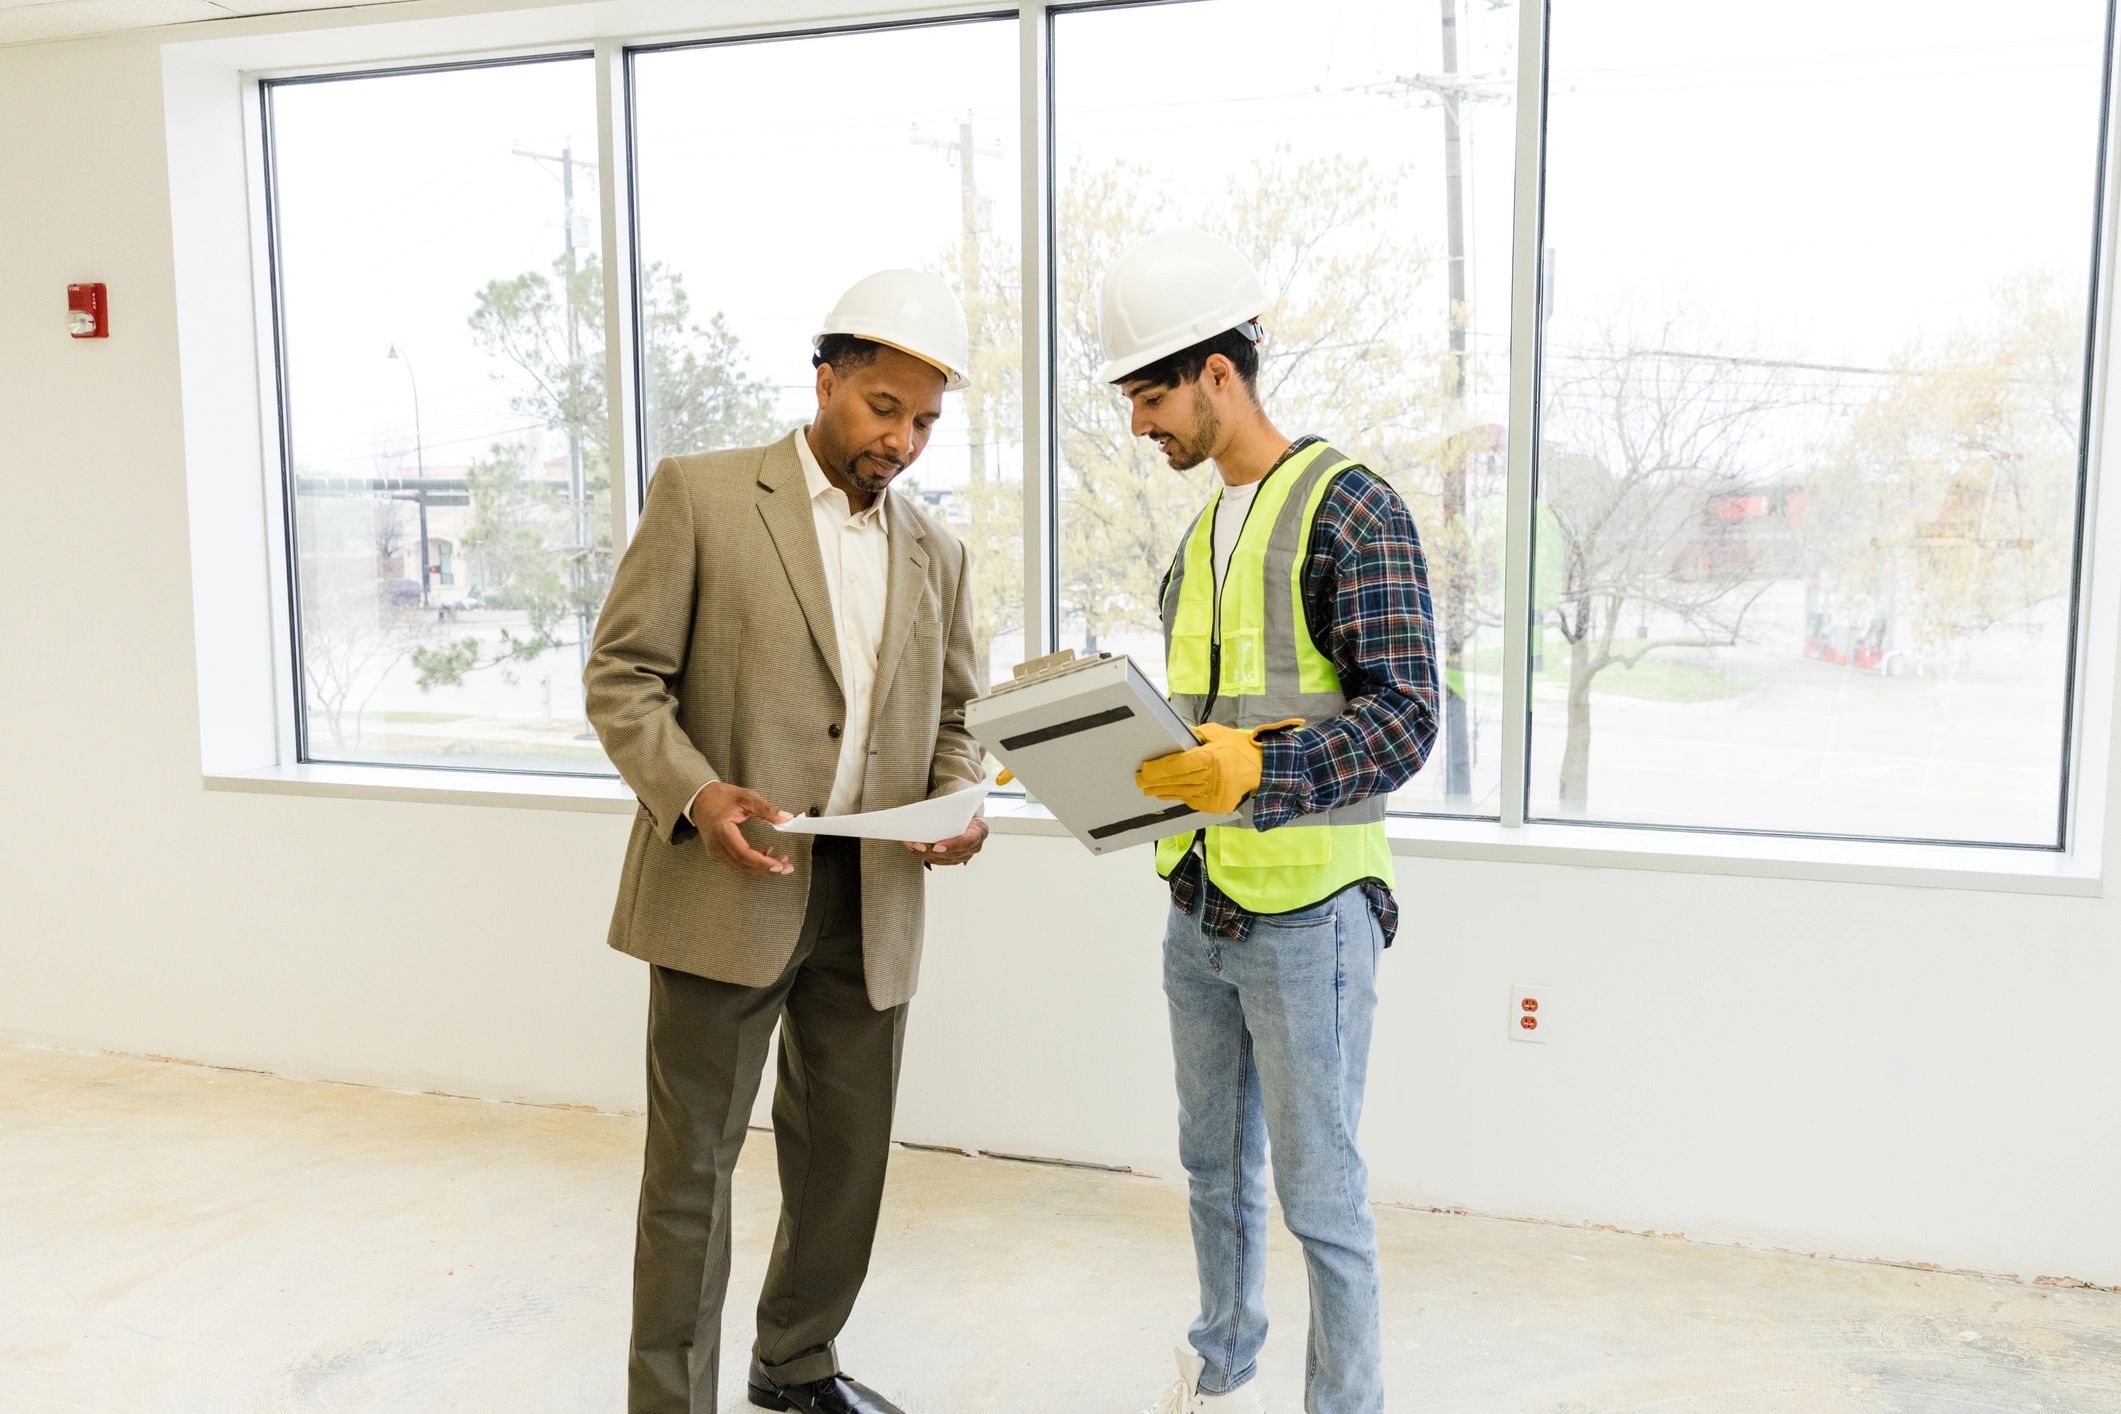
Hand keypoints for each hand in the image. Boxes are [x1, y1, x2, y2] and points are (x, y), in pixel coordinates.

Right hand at [691, 782, 793, 875]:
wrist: (700, 798)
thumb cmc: (720, 797)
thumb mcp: (746, 797)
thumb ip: (766, 809)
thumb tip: (786, 818)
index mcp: (722, 831)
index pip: (744, 854)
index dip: (762, 862)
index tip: (779, 865)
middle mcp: (716, 846)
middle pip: (744, 865)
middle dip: (766, 869)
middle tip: (786, 867)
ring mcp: (715, 852)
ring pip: (741, 867)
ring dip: (761, 867)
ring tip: (780, 860)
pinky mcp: (717, 853)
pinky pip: (737, 862)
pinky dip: (752, 862)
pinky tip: (765, 853)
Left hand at [906, 816, 988, 865]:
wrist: (968, 814)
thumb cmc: (964, 808)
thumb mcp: (963, 804)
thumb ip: (953, 809)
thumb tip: (930, 812)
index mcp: (980, 831)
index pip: (967, 841)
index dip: (952, 845)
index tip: (936, 846)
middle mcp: (975, 846)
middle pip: (952, 854)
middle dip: (932, 851)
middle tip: (917, 845)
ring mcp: (965, 855)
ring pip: (943, 860)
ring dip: (925, 854)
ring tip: (912, 845)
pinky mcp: (954, 859)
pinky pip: (939, 860)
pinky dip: (925, 855)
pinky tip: (914, 848)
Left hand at [1135, 718, 1303, 814]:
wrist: (1263, 769)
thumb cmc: (1238, 748)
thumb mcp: (1217, 734)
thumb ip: (1195, 735)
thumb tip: (1176, 736)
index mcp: (1209, 758)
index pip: (1176, 766)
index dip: (1158, 770)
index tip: (1144, 770)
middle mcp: (1210, 778)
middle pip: (1175, 781)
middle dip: (1154, 782)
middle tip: (1140, 782)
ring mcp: (1213, 794)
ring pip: (1181, 793)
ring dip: (1163, 792)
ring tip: (1149, 790)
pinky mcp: (1216, 805)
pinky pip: (1192, 801)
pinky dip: (1179, 797)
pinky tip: (1167, 794)